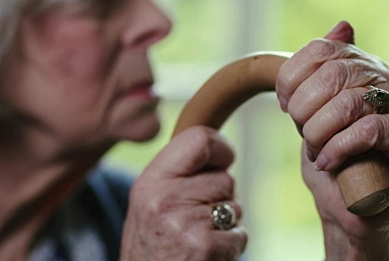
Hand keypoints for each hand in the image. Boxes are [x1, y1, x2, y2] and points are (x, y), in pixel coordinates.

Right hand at [120, 126, 246, 260]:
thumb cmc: (151, 246)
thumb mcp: (149, 202)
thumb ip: (175, 174)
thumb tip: (215, 145)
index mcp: (150, 181)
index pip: (199, 139)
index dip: (221, 148)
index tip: (222, 160)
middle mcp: (163, 198)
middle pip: (224, 177)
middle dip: (221, 196)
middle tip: (197, 217)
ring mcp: (184, 223)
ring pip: (235, 205)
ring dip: (226, 222)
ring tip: (197, 237)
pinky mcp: (204, 246)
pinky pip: (240, 233)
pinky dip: (230, 245)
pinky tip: (206, 255)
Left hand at [275, 21, 388, 259]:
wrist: (352, 209)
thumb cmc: (333, 160)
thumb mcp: (314, 113)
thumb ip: (320, 74)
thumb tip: (343, 25)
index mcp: (364, 67)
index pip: (325, 48)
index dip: (294, 76)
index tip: (286, 105)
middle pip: (336, 72)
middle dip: (306, 107)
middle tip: (303, 134)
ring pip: (350, 101)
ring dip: (320, 132)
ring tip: (317, 152)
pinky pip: (368, 129)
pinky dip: (338, 148)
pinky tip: (328, 162)